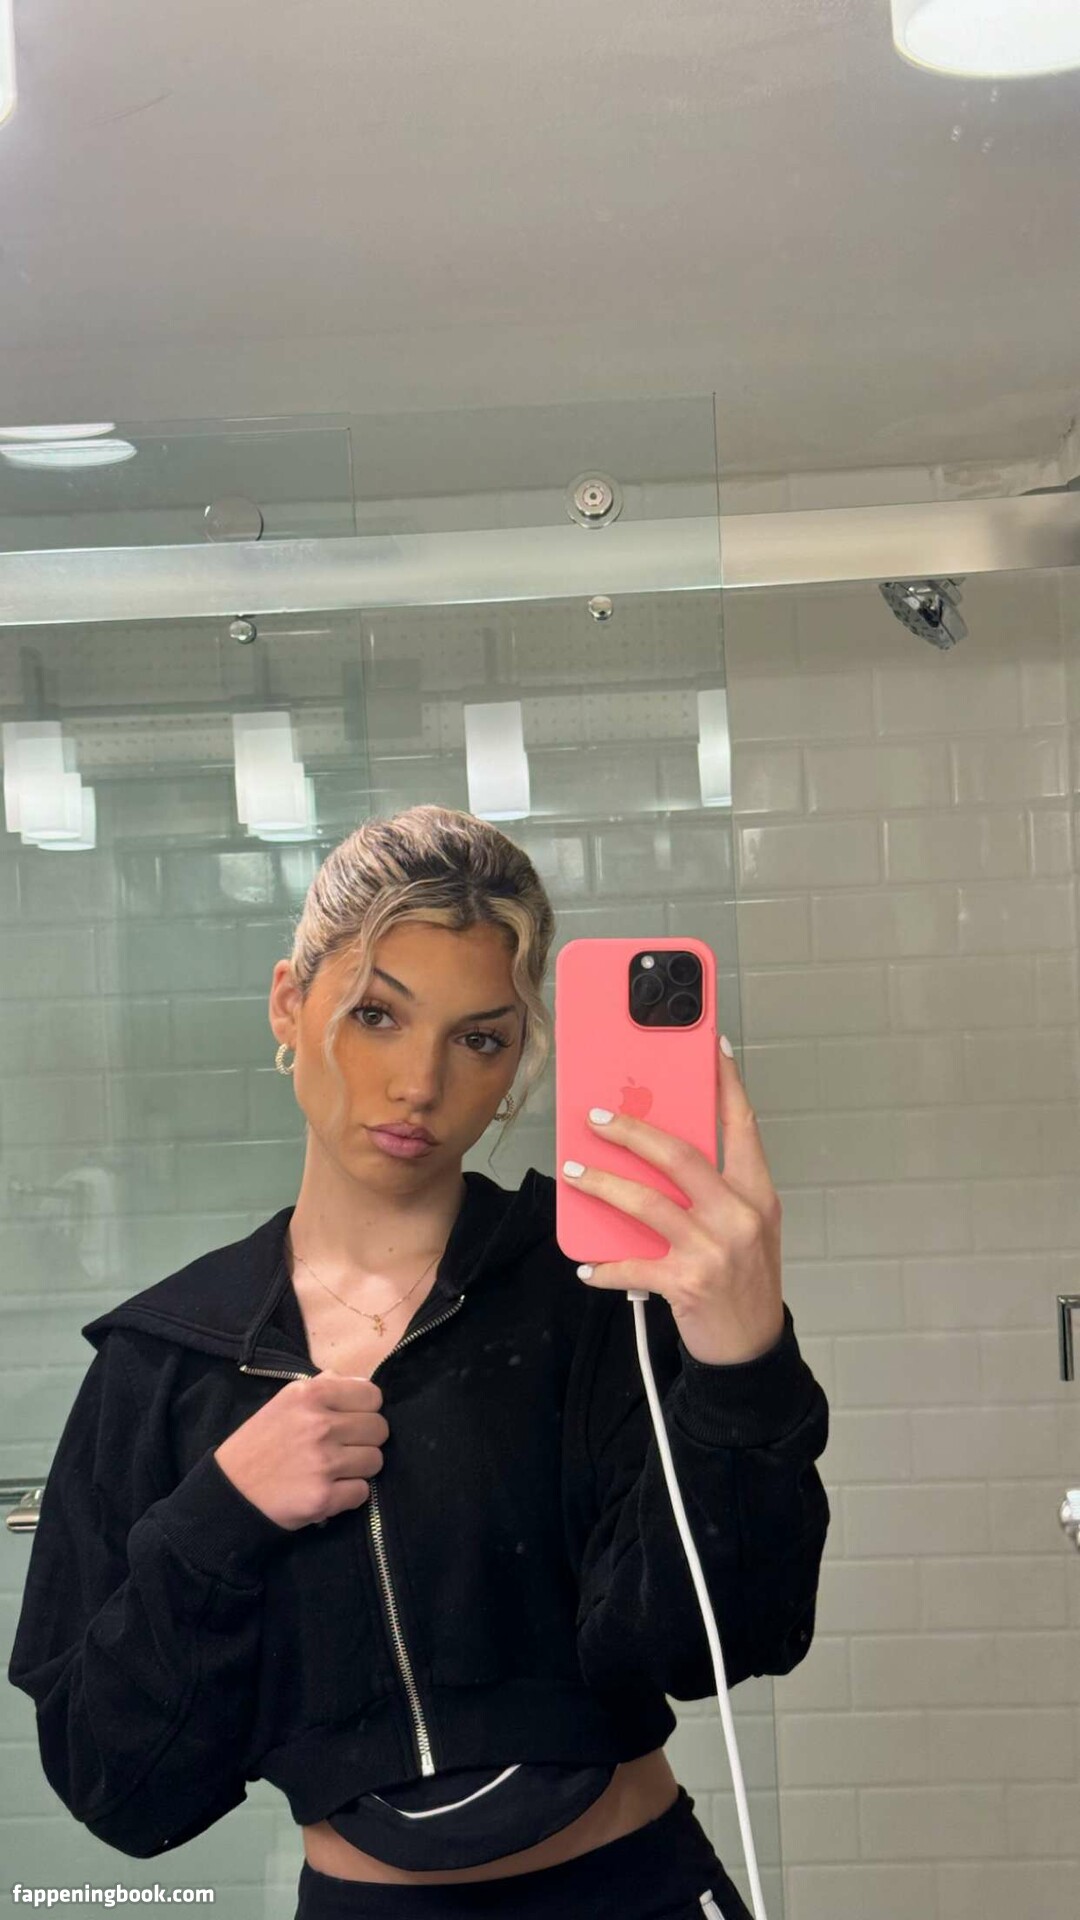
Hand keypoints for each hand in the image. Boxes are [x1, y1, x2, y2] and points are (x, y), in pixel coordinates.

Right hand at [215, 1374, 389, 1530]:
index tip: (352, 1420)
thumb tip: (357, 1381)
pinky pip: (363, 1492)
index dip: (366, 1410)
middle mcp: (320, 1424)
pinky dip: (349, 1494)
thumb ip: (322, 1387)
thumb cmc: (259, 1443)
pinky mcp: (324, 1497)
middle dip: (366, 1440)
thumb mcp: (284, 1401)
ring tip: (335, 1470)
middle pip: (379, 1429)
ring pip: (375, 1461)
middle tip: (344, 1448)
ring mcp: (323, 1462)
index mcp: (310, 1394)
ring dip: (359, 1468)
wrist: (229, 1491)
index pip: (373, 1395)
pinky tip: (329, 1489)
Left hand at [561, 1036, 784, 1365]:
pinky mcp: (687, 1282)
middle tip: (595, 1117)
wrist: (753, 1349)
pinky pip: (632, 1265)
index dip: (727, 1084)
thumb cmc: (745, 1279)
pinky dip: (604, 1265)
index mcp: (757, 1193)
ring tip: (574, 1173)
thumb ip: (717, 1189)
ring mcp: (714, 1249)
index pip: (742, 1126)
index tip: (712, 1047)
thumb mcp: (747, 1225)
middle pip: (679, 1155)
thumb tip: (661, 1149)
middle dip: (631, 1130)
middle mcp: (739, 1215)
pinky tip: (586, 1264)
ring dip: (602, 1184)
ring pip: (646, 1202)